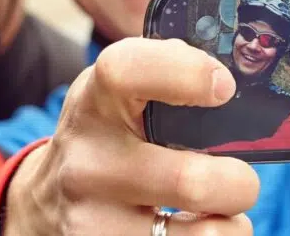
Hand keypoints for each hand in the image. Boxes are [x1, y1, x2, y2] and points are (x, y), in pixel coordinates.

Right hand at [3, 37, 258, 234]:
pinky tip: (189, 231)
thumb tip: (233, 69)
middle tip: (238, 180)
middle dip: (239, 183)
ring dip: (231, 226)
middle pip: (191, 181)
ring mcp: (92, 218)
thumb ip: (169, 72)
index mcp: (96, 99)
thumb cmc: (111, 136)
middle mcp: (88, 160)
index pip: (128, 71)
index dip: (186, 73)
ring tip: (216, 213)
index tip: (223, 87)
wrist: (50, 199)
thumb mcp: (120, 94)